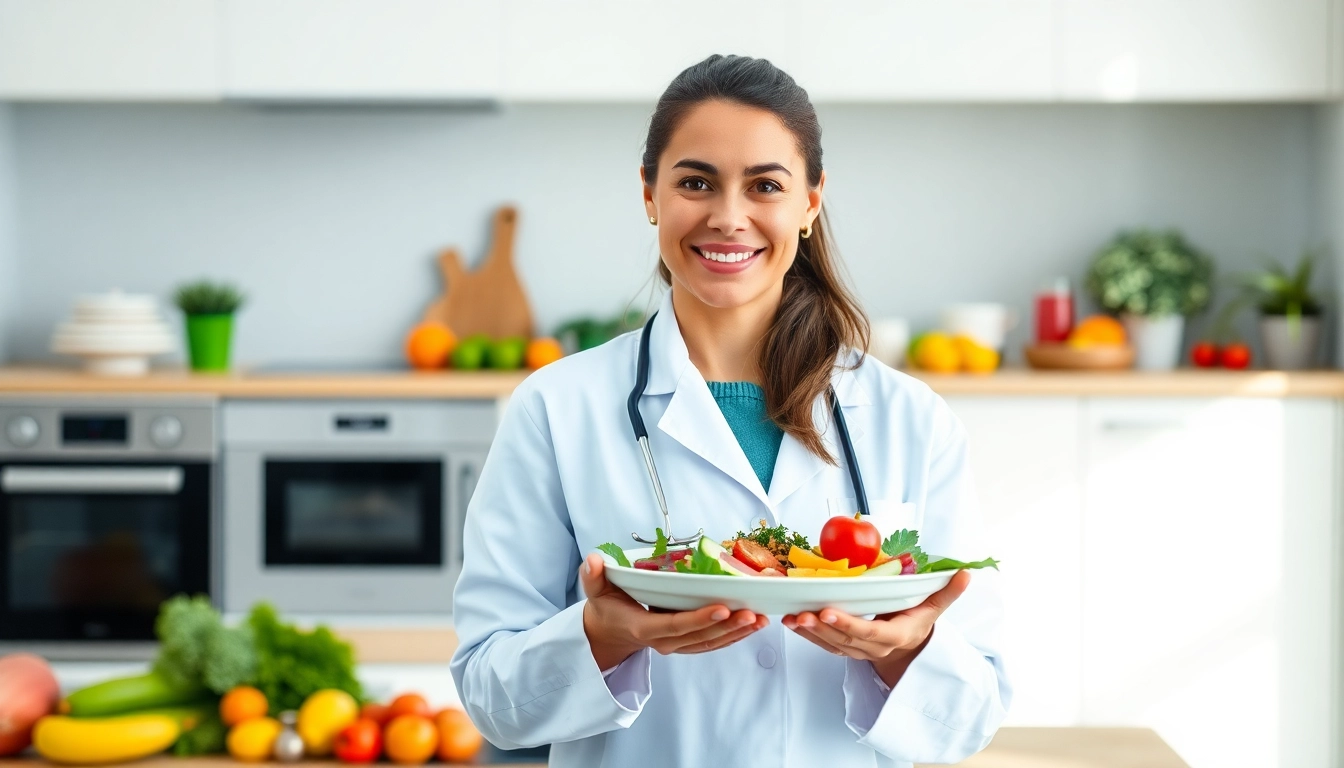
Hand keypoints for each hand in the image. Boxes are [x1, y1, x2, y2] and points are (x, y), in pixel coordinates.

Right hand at [579, 553, 767, 668]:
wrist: (609, 632)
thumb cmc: (607, 607)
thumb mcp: (595, 590)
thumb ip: (593, 575)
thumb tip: (593, 559)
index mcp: (643, 628)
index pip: (675, 625)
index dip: (699, 619)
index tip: (721, 607)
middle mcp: (663, 641)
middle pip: (700, 636)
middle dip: (728, 625)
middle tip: (752, 612)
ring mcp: (676, 645)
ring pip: (710, 643)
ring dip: (737, 632)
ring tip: (760, 619)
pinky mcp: (686, 643)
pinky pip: (713, 643)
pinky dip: (733, 635)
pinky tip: (752, 625)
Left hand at [782, 570, 971, 684]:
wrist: (910, 648)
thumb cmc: (919, 621)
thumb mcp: (936, 607)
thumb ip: (949, 592)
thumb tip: (966, 573)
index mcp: (896, 636)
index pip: (870, 633)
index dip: (849, 624)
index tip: (829, 611)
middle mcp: (874, 648)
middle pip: (845, 640)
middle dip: (821, 627)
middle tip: (802, 612)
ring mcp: (857, 651)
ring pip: (830, 644)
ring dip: (809, 632)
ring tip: (791, 616)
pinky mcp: (844, 649)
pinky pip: (824, 644)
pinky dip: (806, 635)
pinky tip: (791, 620)